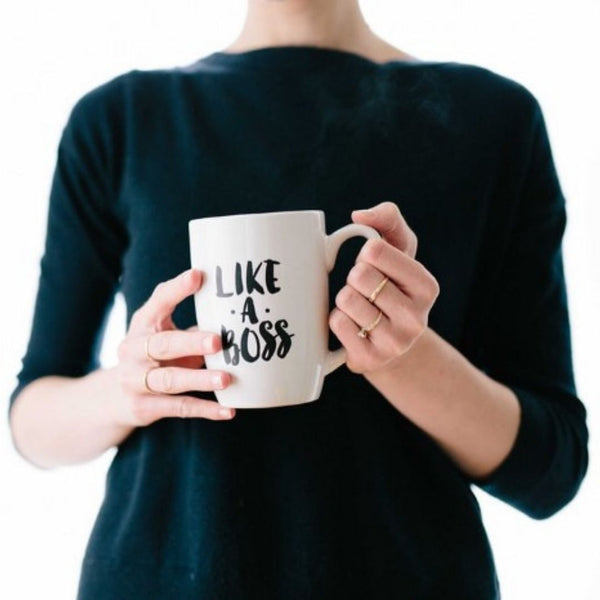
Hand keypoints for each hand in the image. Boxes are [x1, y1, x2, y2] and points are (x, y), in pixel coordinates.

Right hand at [113, 268, 234, 425]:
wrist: (115, 397)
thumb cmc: (154, 355)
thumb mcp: (164, 333)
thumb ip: (192, 325)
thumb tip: (237, 314)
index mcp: (143, 324)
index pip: (158, 303)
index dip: (177, 289)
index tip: (198, 276)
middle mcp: (134, 350)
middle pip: (163, 345)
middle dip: (191, 343)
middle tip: (218, 341)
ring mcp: (135, 381)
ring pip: (170, 380)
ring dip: (200, 379)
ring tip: (227, 379)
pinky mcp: (144, 407)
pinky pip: (179, 408)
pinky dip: (205, 410)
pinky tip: (228, 410)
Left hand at [329, 201, 439, 374]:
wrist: (391, 343)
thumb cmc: (392, 286)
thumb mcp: (399, 250)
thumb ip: (388, 219)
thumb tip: (359, 216)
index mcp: (427, 287)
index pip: (375, 251)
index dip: (366, 254)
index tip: (375, 266)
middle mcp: (417, 318)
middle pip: (359, 275)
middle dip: (354, 277)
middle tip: (366, 290)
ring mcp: (395, 343)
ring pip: (346, 299)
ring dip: (345, 300)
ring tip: (360, 308)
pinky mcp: (370, 360)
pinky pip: (337, 323)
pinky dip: (337, 319)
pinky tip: (353, 326)